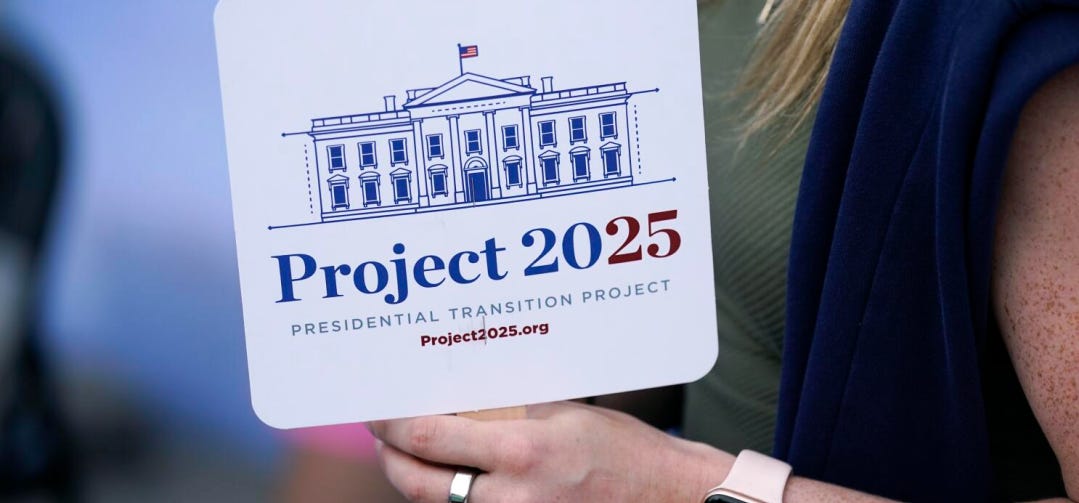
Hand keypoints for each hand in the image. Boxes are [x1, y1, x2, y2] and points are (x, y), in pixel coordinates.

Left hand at [368, 401, 732, 501]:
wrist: (667, 498)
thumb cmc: (621, 449)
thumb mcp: (562, 413)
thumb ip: (505, 410)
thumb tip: (452, 397)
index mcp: (523, 452)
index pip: (429, 440)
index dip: (391, 425)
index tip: (376, 408)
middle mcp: (512, 499)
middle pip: (419, 485)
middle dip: (390, 457)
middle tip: (382, 432)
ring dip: (416, 479)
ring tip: (410, 451)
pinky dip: (451, 499)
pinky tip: (451, 477)